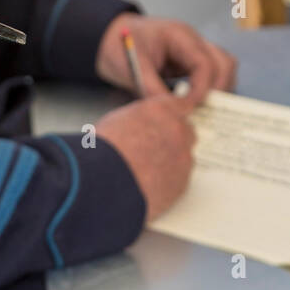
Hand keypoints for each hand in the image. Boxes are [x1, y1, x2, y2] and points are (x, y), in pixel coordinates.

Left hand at [96, 13, 236, 102]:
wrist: (111, 38)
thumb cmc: (119, 45)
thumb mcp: (133, 67)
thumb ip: (152, 88)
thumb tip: (170, 112)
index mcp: (179, 36)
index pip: (205, 63)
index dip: (202, 89)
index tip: (191, 108)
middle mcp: (193, 41)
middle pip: (224, 63)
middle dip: (218, 90)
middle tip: (203, 111)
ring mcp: (195, 51)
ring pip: (224, 68)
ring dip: (218, 90)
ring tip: (203, 109)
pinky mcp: (191, 63)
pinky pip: (212, 75)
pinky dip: (210, 90)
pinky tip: (197, 104)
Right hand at [96, 92, 197, 220]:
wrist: (104, 182)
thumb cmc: (103, 151)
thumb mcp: (117, 120)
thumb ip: (140, 119)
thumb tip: (142, 124)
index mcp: (162, 110)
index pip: (181, 105)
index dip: (175, 114)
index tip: (173, 120)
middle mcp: (177, 130)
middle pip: (186, 131)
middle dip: (174, 138)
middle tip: (155, 148)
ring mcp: (182, 158)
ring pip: (184, 158)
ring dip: (171, 161)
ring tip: (146, 171)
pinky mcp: (181, 183)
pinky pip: (179, 180)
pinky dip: (168, 182)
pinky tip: (148, 185)